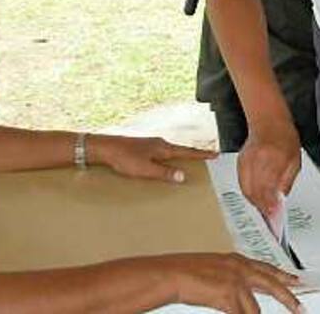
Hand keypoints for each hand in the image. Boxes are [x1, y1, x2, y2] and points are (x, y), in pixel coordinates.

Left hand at [89, 135, 215, 182]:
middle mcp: (159, 143)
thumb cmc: (124, 158)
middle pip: (181, 150)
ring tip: (189, 162)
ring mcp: (151, 144)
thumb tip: (182, 176)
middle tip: (206, 158)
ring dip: (181, 157)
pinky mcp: (143, 147)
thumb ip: (164, 173)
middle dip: (194, 155)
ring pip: (171, 151)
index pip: (187, 152)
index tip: (215, 155)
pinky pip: (161, 153)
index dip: (201, 154)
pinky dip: (168, 158)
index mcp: (163, 148)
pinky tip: (165, 163)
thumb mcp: (146, 169)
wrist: (105, 148)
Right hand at [159, 253, 300, 313]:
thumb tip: (236, 295)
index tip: (295, 282)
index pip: (266, 268)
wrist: (172, 274)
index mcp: (236, 260)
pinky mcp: (230, 294)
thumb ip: (229, 280)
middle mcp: (240, 268)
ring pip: (254, 309)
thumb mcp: (212, 271)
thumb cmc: (184, 273)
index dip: (282, 276)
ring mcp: (236, 281)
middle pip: (272, 284)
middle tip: (301, 309)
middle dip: (288, 298)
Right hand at [238, 118, 300, 218]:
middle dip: (261, 206)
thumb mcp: (295, 160)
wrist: (268, 122)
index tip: (274, 215)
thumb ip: (287, 180)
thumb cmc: (284, 138)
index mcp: (274, 158)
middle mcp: (257, 159)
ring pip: (246, 188)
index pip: (269, 188)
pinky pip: (242, 182)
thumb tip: (280, 198)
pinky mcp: (240, 161)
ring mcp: (246, 160)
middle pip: (255, 191)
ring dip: (254, 201)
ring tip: (263, 208)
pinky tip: (256, 197)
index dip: (270, 204)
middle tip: (268, 216)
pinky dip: (248, 192)